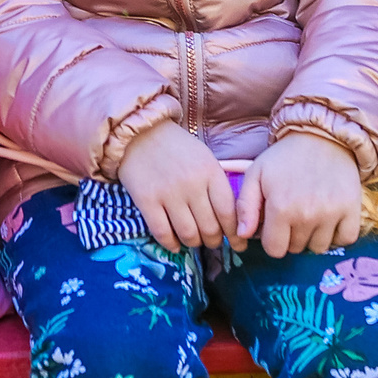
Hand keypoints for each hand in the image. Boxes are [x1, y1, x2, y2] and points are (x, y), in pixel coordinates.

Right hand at [116, 124, 234, 250]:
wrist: (140, 133)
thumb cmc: (177, 147)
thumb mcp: (205, 158)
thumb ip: (216, 186)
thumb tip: (229, 220)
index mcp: (210, 172)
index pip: (228, 212)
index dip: (234, 233)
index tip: (237, 244)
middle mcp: (192, 184)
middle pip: (210, 227)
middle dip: (214, 241)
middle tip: (213, 242)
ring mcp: (168, 193)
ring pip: (188, 234)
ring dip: (194, 243)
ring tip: (194, 241)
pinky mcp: (146, 200)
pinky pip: (162, 232)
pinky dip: (171, 244)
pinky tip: (174, 244)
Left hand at [237, 132, 363, 256]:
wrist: (322, 136)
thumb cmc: (285, 157)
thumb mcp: (256, 174)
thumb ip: (245, 206)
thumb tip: (242, 235)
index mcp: (280, 208)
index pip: (275, 250)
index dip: (272, 239)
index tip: (275, 224)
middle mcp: (307, 215)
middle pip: (296, 249)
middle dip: (291, 236)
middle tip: (293, 213)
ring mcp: (332, 214)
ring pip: (320, 248)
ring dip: (313, 237)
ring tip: (311, 214)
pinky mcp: (352, 210)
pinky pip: (345, 239)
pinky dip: (337, 235)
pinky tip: (329, 220)